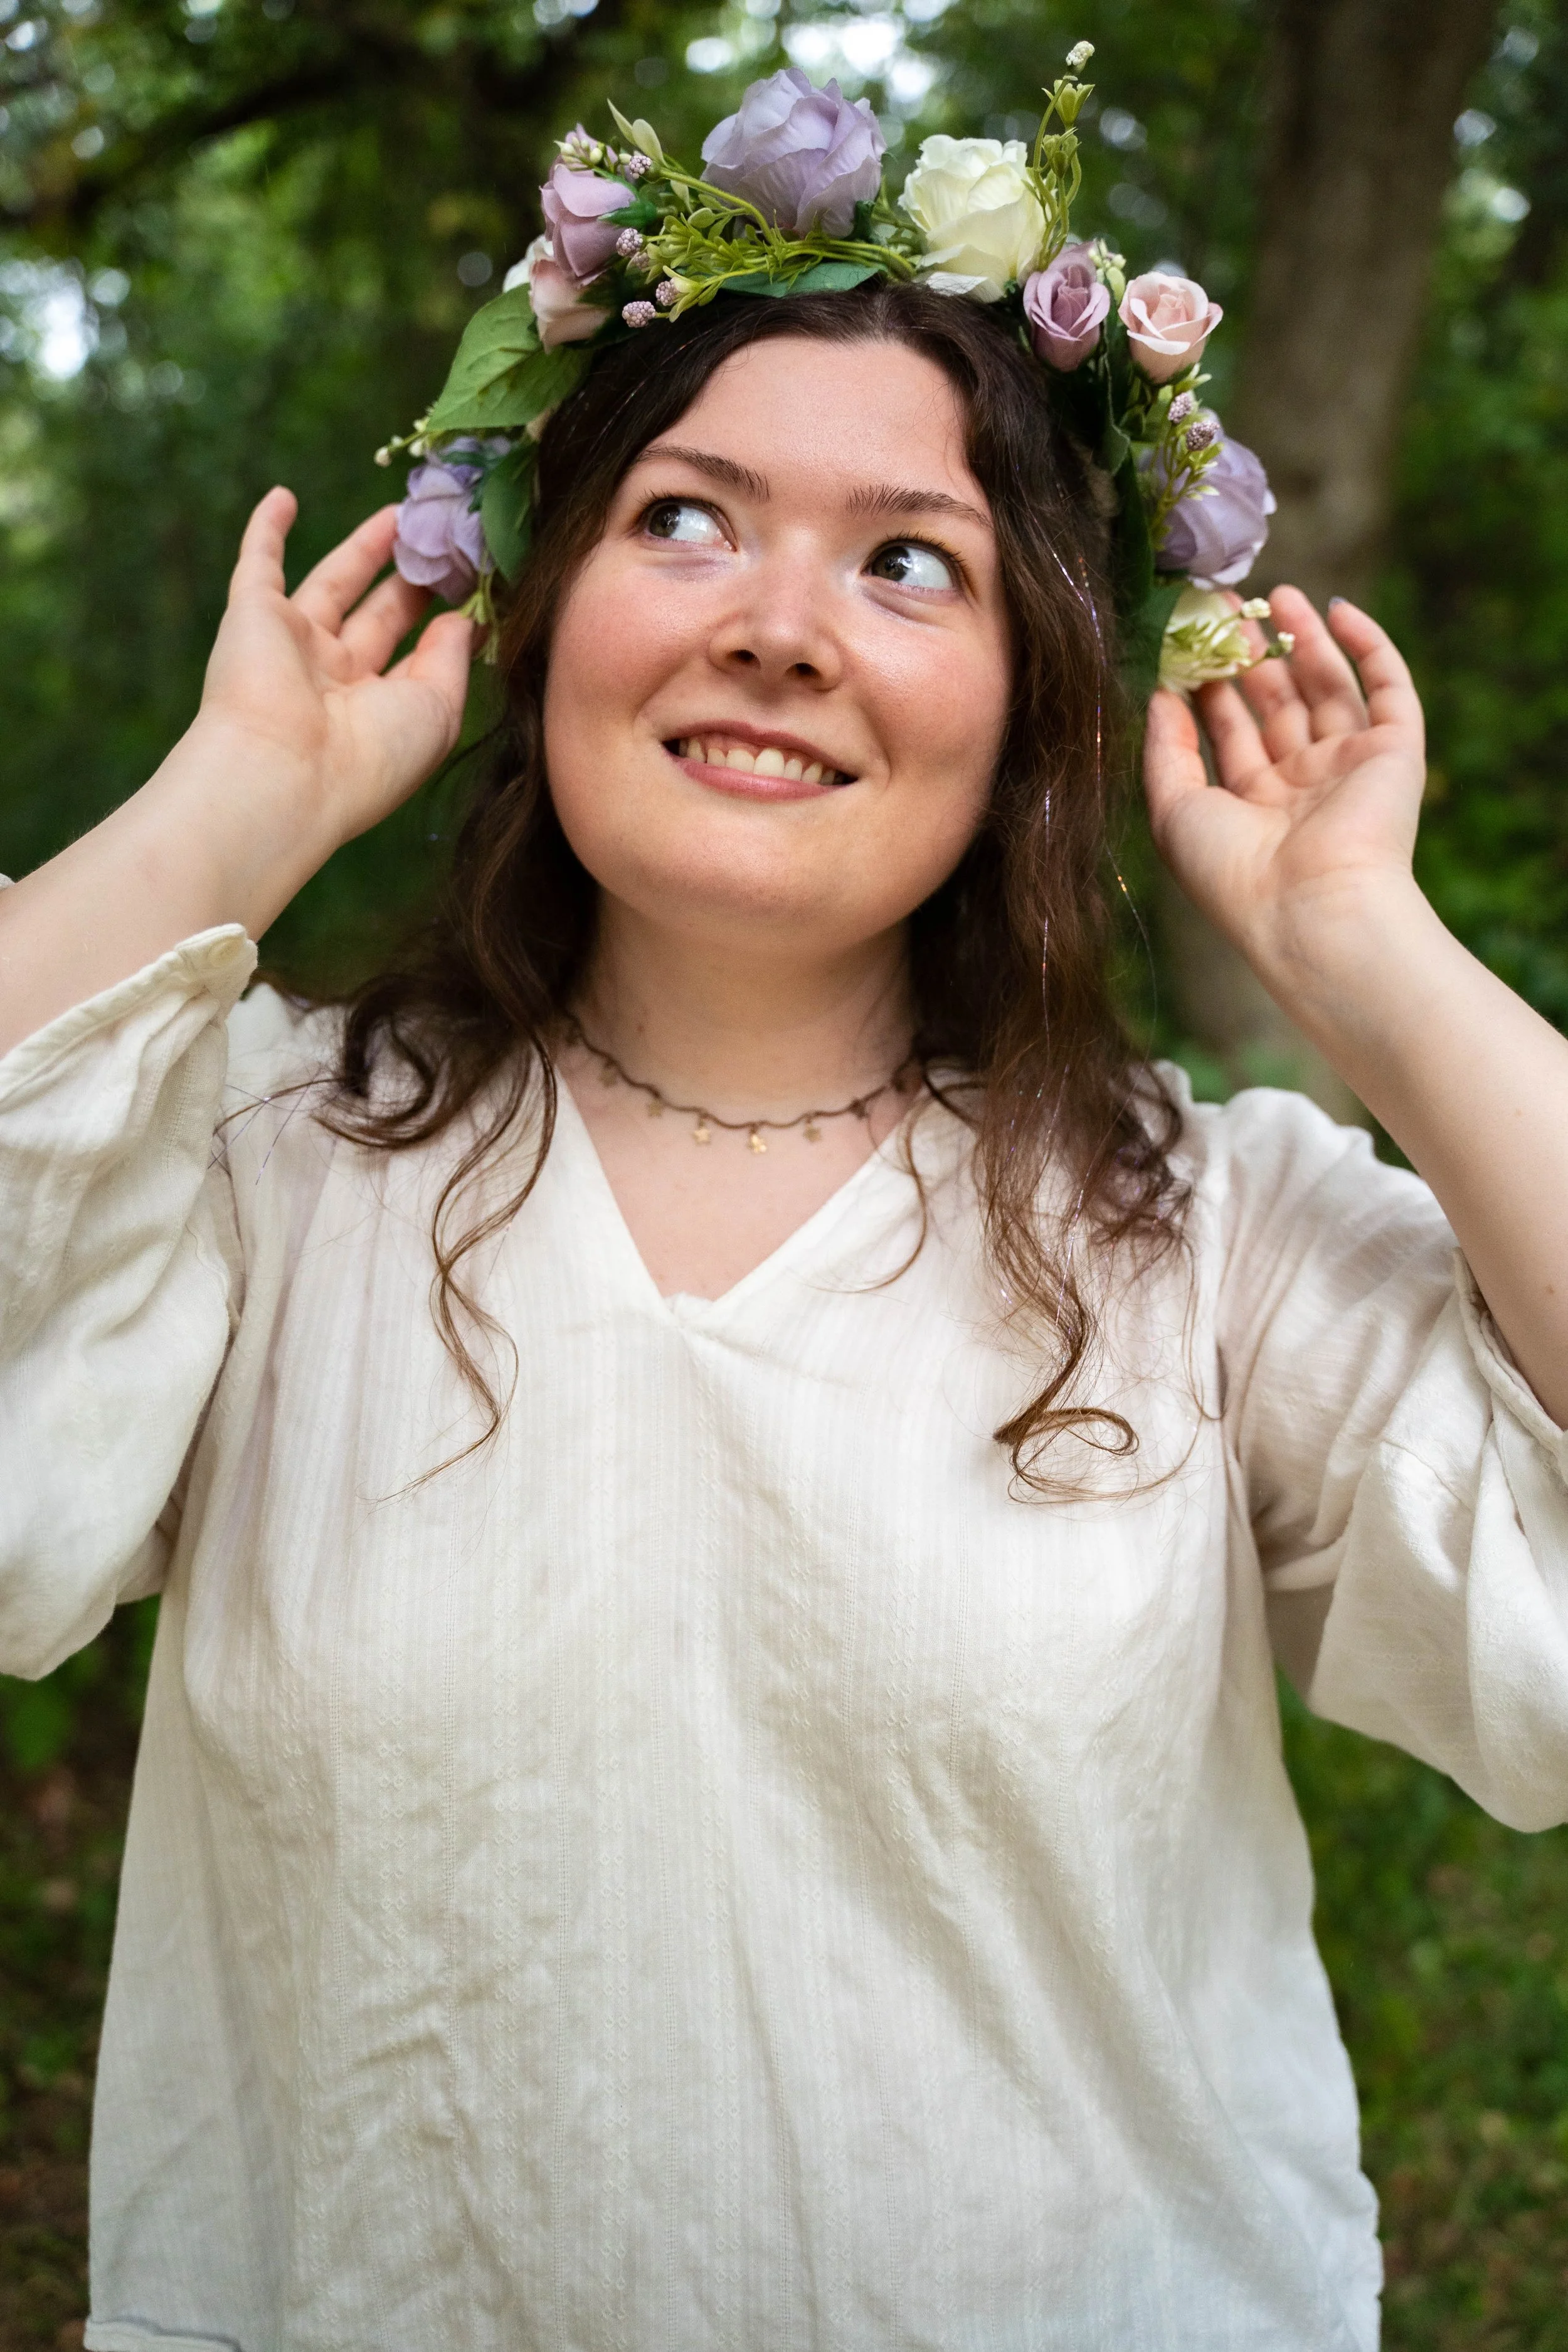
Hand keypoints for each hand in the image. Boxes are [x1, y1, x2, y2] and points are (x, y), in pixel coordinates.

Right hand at [196, 486, 474, 857]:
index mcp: (381, 712)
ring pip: (334, 584)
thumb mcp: (437, 711)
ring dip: (364, 548)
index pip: (421, 657)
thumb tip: (465, 619)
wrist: (284, 773)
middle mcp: (336, 680)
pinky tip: (283, 496)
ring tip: (400, 512)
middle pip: (382, 615)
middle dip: (415, 578)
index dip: (451, 619)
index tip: (484, 583)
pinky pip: (257, 565)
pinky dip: (264, 531)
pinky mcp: (252, 616)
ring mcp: (293, 646)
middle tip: (448, 536)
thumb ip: (453, 659)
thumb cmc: (372, 757)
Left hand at [1142, 588, 1427, 987]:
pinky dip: (1369, 646)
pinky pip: (1389, 688)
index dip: (1209, 685)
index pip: (1230, 733)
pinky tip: (1338, 609)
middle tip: (1228, 604)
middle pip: (1278, 704)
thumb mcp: (1173, 810)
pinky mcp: (1396, 754)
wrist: (1311, 909)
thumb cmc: (1232, 873)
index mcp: (1252, 807)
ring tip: (1275, 593)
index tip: (1187, 640)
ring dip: (1304, 640)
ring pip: (1327, 688)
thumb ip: (1164, 749)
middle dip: (1253, 654)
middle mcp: (1302, 786)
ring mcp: (1350, 768)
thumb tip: (1159, 691)